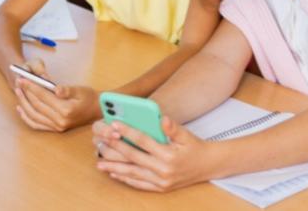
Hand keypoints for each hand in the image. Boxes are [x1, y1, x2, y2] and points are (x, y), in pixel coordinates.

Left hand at [14, 68, 99, 131]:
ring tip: (18, 92)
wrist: (97, 110)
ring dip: (24, 103)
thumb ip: (67, 89)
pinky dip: (27, 117)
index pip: (44, 97)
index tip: (23, 79)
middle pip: (37, 106)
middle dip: (26, 93)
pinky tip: (20, 108)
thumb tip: (56, 89)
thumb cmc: (89, 97)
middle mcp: (60, 121)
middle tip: (18, 82)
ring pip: (34, 116)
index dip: (32, 87)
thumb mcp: (80, 90)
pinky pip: (37, 124)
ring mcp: (57, 127)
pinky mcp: (55, 129)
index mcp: (66, 110)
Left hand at [93, 115, 214, 191]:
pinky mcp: (161, 188)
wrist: (209, 166)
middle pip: (134, 157)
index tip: (114, 124)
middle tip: (100, 141)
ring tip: (99, 162)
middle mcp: (163, 170)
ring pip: (133, 173)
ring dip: (115, 168)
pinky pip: (140, 184)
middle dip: (116, 148)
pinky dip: (126, 179)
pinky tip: (114, 174)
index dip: (128, 132)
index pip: (143, 141)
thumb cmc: (195, 147)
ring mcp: (161, 181)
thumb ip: (173, 128)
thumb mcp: (187, 135)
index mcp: (169, 155)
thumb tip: (163, 118)